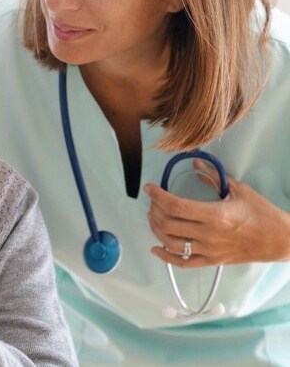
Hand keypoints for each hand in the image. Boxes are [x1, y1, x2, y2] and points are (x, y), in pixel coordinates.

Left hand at [146, 159, 289, 267]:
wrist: (279, 240)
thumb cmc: (261, 213)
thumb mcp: (239, 190)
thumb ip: (214, 177)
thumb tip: (196, 163)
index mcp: (215, 215)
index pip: (176, 206)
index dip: (158, 196)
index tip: (149, 188)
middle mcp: (209, 234)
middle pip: (169, 224)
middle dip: (154, 210)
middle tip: (152, 201)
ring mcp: (209, 250)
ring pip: (171, 244)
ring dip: (156, 230)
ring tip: (153, 217)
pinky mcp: (211, 261)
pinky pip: (183, 263)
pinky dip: (166, 257)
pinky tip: (157, 248)